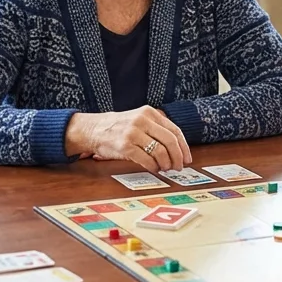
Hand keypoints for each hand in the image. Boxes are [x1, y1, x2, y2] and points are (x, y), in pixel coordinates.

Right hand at [66, 106, 191, 172]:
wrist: (94, 129)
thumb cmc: (119, 127)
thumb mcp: (139, 119)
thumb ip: (156, 129)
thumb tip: (178, 149)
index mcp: (149, 113)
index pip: (174, 130)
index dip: (184, 147)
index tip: (187, 158)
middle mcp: (142, 121)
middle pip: (170, 141)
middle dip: (177, 157)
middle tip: (178, 167)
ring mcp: (133, 133)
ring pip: (159, 151)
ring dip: (166, 164)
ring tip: (165, 168)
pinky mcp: (125, 146)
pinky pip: (146, 160)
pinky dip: (153, 167)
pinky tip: (154, 169)